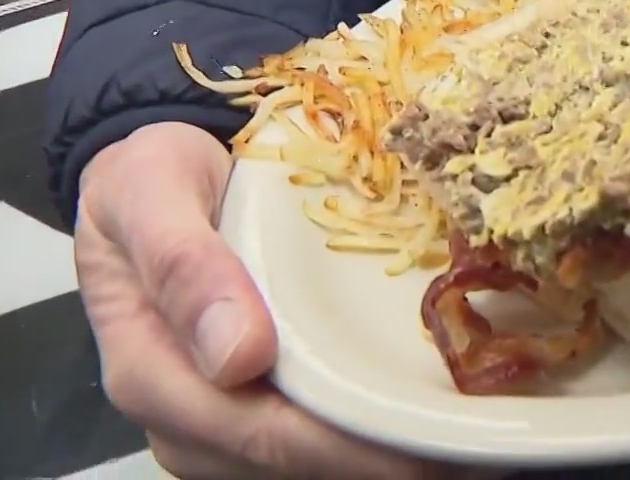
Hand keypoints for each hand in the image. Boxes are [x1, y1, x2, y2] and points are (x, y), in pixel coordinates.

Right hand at [76, 122, 482, 478]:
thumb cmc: (151, 178)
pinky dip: (375, 432)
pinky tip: (436, 415)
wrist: (150, 178)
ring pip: (310, 461)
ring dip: (387, 453)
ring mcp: (220, 419)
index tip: (430, 444)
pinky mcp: (254, 405)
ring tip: (472, 435)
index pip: (260, 435)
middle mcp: (184, 416)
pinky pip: (317, 436)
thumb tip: (235, 356)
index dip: (349, 449)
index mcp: (150, 372)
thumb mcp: (150, 187)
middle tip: (479, 449)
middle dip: (386, 461)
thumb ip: (182, 261)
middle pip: (293, 462)